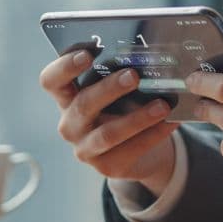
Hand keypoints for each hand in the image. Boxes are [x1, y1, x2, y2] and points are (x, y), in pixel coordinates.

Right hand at [39, 51, 179, 193]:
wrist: (135, 151)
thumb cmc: (122, 109)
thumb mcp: (115, 92)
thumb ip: (119, 76)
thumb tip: (146, 60)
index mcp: (66, 98)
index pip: (51, 81)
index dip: (64, 67)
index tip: (87, 54)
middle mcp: (70, 124)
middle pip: (83, 104)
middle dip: (109, 89)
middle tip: (133, 76)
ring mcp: (85, 148)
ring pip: (109, 133)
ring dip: (138, 118)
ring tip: (162, 106)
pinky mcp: (106, 167)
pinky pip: (132, 150)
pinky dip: (154, 134)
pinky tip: (171, 122)